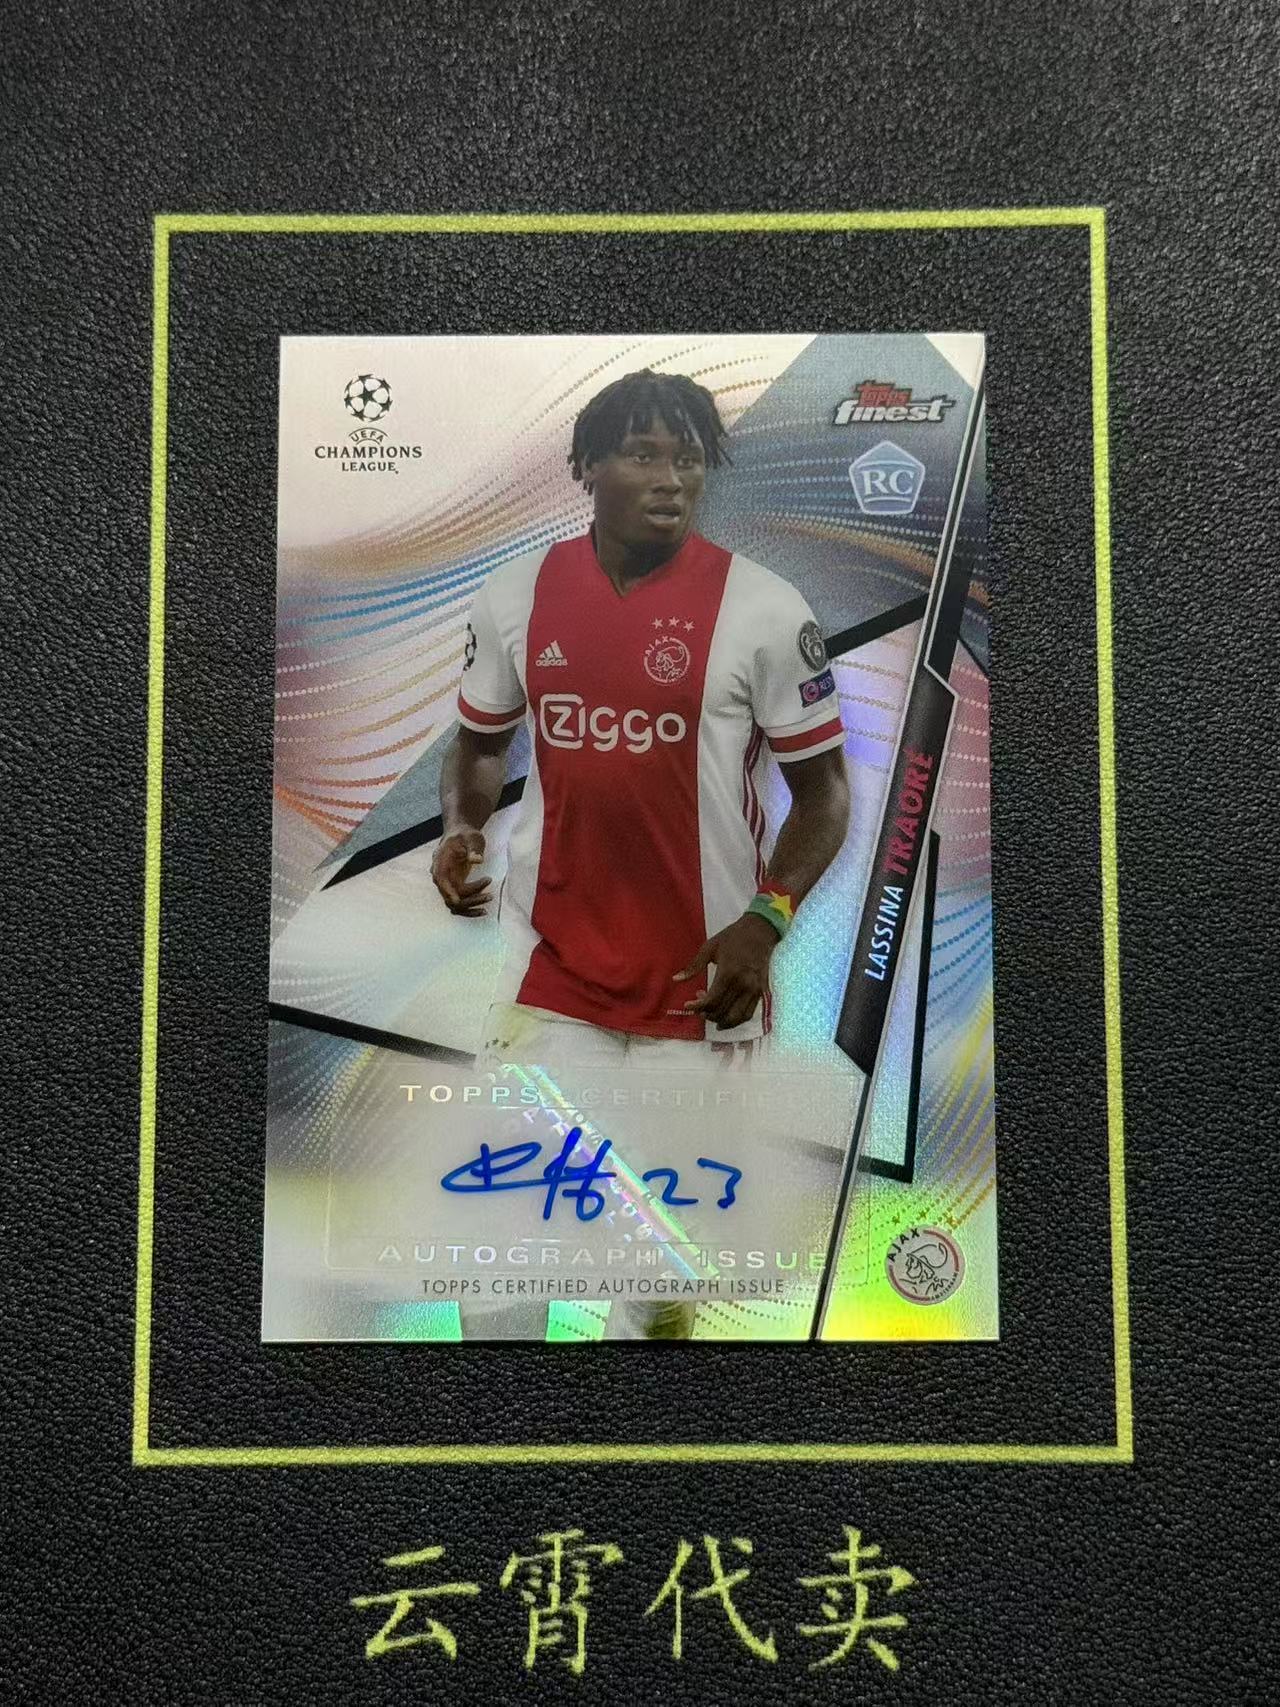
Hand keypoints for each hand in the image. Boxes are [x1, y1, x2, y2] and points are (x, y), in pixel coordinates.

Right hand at [431, 830, 491, 916]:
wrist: (461, 835)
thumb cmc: (465, 835)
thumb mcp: (472, 837)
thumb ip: (474, 848)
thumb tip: (477, 860)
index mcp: (440, 862)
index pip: (440, 880)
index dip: (448, 892)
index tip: (459, 900)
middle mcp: (441, 876)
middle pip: (450, 896)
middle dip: (469, 899)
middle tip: (490, 895)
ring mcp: (447, 884)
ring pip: (455, 904)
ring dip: (471, 907)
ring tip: (488, 903)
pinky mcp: (455, 888)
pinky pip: (460, 903)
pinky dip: (470, 908)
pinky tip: (483, 909)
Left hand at [673, 913, 778, 1030]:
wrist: (760, 931)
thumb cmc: (733, 937)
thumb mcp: (710, 947)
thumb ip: (694, 966)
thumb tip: (676, 979)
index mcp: (729, 973)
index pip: (712, 1001)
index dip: (697, 1007)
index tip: (687, 1005)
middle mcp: (743, 984)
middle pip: (722, 1011)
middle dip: (706, 1013)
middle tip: (698, 1006)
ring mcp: (754, 990)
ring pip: (736, 1017)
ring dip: (721, 1021)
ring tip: (710, 1015)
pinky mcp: (761, 991)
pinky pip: (749, 1014)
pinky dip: (736, 1020)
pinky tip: (726, 1018)